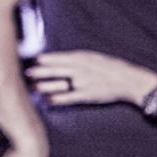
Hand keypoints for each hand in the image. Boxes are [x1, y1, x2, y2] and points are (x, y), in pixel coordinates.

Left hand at [25, 50, 156, 106]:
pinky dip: (58, 99)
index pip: (61, 58)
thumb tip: (63, 60)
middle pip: (57, 70)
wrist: (128, 80)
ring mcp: (83, 83)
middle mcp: (81, 70)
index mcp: (84, 58)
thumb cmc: (112, 67)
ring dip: (45, 86)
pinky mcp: (86, 96)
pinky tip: (48, 100)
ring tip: (34, 87)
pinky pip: (69, 98)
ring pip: (60, 84)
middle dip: (41, 71)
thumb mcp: (95, 57)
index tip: (36, 59)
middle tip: (28, 72)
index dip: (47, 59)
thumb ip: (79, 58)